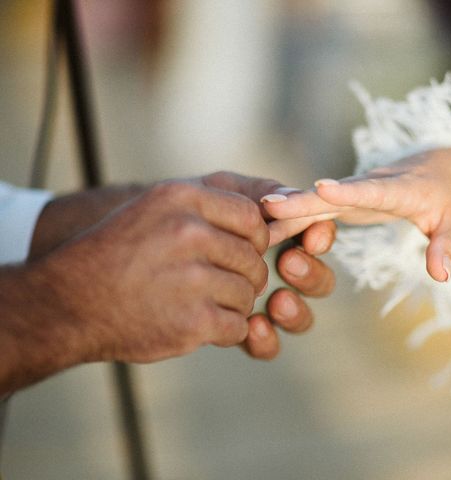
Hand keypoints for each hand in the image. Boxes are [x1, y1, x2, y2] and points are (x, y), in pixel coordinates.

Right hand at [42, 181, 268, 362]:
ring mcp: (191, 278)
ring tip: (204, 305)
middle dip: (246, 277)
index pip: (251, 217)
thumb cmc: (116, 256)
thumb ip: (206, 209)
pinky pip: (237, 326)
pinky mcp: (192, 321)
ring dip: (234, 305)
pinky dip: (225, 331)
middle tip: (223, 286)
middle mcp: (188, 233)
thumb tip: (266, 218)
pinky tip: (199, 325)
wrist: (68, 304)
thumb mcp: (155, 209)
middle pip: (253, 258)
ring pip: (247, 294)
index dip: (254, 240)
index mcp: (181, 199)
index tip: (240, 253)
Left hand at [200, 171, 336, 359]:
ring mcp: (261, 304)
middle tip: (289, 263)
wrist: (135, 248)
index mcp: (283, 236)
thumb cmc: (184, 212)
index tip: (312, 236)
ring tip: (279, 301)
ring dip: (297, 310)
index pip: (315, 238)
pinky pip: (268, 343)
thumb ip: (257, 192)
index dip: (322, 237)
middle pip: (317, 280)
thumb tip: (294, 194)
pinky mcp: (241, 329)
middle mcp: (279, 272)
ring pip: (299, 316)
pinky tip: (255, 327)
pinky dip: (268, 338)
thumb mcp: (217, 191)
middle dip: (311, 273)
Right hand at [264, 148, 450, 281]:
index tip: (320, 187)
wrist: (444, 168)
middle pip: (332, 195)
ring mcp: (355, 192)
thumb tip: (441, 275)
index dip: (348, 191)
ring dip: (287, 211)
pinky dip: (291, 218)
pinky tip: (264, 229)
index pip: (373, 190)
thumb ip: (447, 246)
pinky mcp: (346, 200)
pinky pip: (315, 209)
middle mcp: (371, 186)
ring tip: (254, 222)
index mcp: (402, 188)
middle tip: (266, 206)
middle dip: (300, 201)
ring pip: (316, 201)